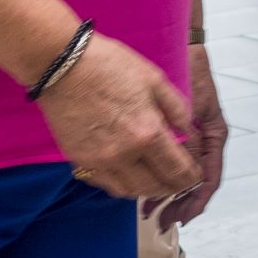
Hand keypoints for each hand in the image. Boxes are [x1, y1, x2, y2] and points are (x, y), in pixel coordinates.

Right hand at [39, 31, 197, 201]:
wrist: (62, 65)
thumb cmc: (109, 66)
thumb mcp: (155, 80)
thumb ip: (176, 109)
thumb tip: (189, 131)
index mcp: (147, 133)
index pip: (177, 170)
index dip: (191, 177)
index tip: (195, 175)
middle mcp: (124, 154)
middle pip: (154, 187)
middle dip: (172, 187)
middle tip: (179, 181)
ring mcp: (98, 160)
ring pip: (128, 191)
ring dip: (146, 189)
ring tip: (155, 179)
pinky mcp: (78, 159)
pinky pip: (104, 183)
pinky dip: (120, 184)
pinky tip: (128, 173)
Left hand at [153, 43, 227, 227]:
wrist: (181, 47)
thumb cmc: (190, 69)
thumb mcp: (194, 102)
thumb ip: (193, 131)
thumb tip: (185, 159)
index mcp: (213, 136)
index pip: (208, 178)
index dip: (195, 202)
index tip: (181, 217)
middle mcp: (202, 141)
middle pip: (193, 184)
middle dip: (178, 205)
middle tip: (160, 219)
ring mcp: (189, 139)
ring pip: (179, 176)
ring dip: (167, 196)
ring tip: (150, 210)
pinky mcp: (173, 134)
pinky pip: (168, 163)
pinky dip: (157, 177)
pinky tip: (143, 186)